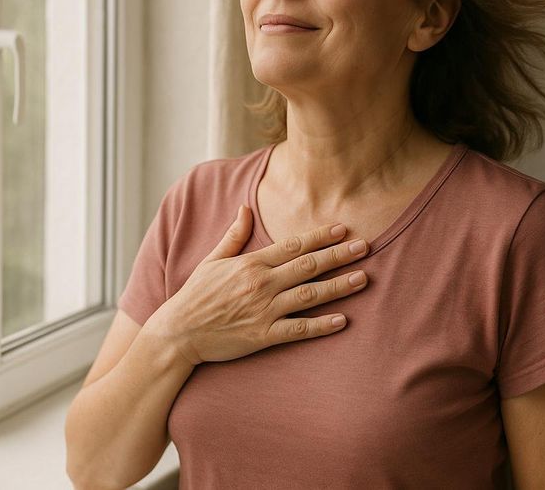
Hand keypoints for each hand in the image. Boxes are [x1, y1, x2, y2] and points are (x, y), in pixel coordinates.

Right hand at [147, 204, 369, 366]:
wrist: (179, 332)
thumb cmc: (196, 295)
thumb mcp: (213, 260)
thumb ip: (234, 235)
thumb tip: (245, 208)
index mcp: (251, 263)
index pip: (294, 245)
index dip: (321, 236)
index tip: (343, 228)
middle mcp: (261, 284)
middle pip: (309, 266)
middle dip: (339, 255)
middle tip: (366, 246)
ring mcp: (264, 310)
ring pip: (310, 295)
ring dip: (339, 286)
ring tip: (363, 278)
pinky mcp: (263, 335)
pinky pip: (298, 330)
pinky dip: (321, 326)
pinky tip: (342, 321)